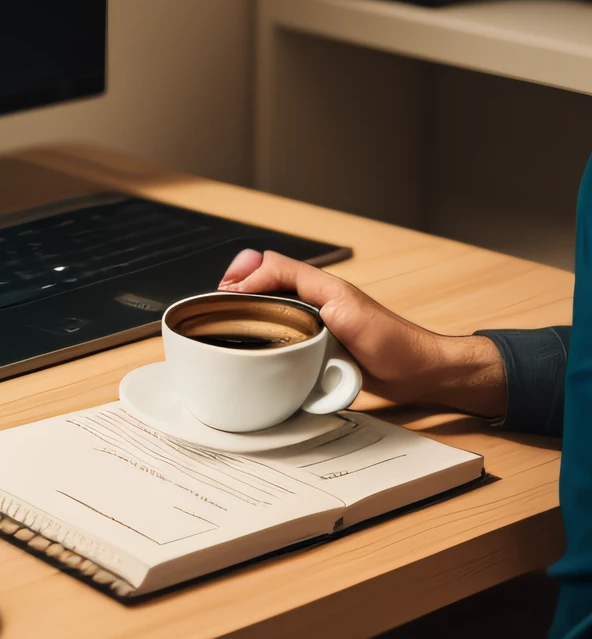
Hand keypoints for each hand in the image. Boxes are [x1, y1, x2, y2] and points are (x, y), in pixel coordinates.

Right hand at [219, 249, 506, 419]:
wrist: (417, 372)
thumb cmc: (391, 340)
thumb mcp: (344, 307)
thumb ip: (304, 288)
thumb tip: (261, 283)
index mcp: (319, 285)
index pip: (270, 266)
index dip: (244, 275)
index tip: (228, 295)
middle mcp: (314, 300)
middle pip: (265, 282)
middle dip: (239, 289)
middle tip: (220, 306)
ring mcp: (315, 323)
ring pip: (271, 308)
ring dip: (250, 312)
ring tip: (230, 322)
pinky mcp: (317, 346)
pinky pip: (283, 336)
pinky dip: (265, 337)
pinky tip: (256, 347)